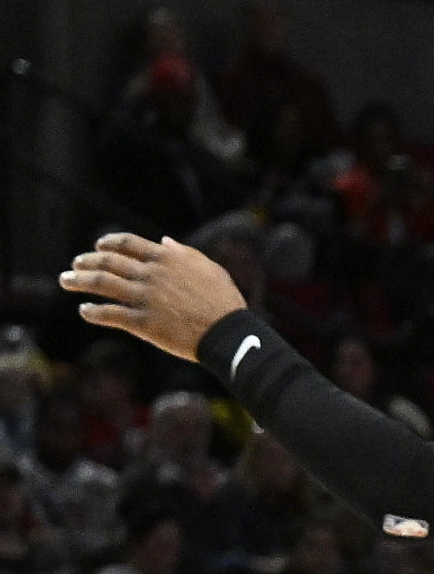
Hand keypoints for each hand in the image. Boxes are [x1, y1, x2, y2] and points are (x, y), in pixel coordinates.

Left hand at [58, 234, 244, 357]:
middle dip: (87, 261)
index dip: (109, 243)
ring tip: (66, 280)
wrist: (227, 332)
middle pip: (109, 261)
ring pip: (103, 284)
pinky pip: (110, 314)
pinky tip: (84, 310)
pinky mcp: (143, 323)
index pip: (128, 243)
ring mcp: (146, 298)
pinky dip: (93, 312)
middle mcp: (151, 274)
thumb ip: (183, 253)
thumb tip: (164, 241)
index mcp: (166, 258)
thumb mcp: (208, 267)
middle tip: (74, 264)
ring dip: (80, 280)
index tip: (98, 246)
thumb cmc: (223, 301)